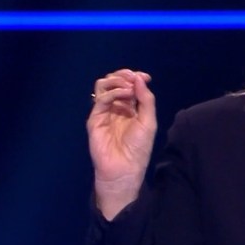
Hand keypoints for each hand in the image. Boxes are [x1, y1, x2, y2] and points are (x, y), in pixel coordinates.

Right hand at [86, 69, 156, 219]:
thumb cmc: (139, 148)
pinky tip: (124, 95)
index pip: (129, 85)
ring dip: (117, 81)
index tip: (146, 77)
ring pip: (103, 86)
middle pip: (115, 81)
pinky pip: (101, 98)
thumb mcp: (149, 121)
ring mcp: (104, 112)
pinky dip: (113, 92)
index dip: (136, 77)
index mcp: (131, 108)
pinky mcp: (95, 118)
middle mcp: (116, 107)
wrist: (124, 168)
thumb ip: (146, 99)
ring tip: (128, 87)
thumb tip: (139, 78)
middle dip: (125, 75)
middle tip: (135, 78)